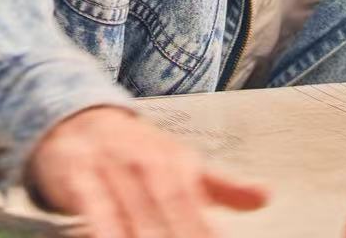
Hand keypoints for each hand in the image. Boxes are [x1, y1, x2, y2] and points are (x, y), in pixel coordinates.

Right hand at [26, 106, 269, 237]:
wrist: (79, 119)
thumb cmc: (138, 152)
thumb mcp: (182, 163)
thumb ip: (223, 186)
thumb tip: (266, 197)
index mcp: (176, 162)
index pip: (195, 208)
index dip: (204, 234)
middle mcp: (146, 163)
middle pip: (167, 213)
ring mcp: (111, 169)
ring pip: (133, 216)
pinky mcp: (78, 177)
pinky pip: (94, 210)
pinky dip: (105, 232)